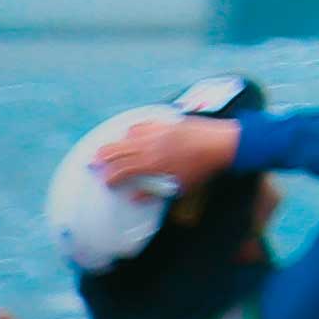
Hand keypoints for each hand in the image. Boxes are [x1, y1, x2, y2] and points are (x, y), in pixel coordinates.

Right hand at [83, 109, 243, 193]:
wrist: (225, 143)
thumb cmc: (204, 168)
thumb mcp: (180, 186)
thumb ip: (155, 192)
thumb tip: (135, 198)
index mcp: (152, 164)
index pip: (121, 170)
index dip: (110, 177)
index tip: (105, 181)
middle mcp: (151, 145)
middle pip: (117, 149)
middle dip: (103, 156)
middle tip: (94, 161)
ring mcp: (160, 130)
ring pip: (129, 133)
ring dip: (119, 141)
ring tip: (113, 147)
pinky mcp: (170, 120)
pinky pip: (146, 123)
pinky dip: (137, 129)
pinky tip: (135, 132)